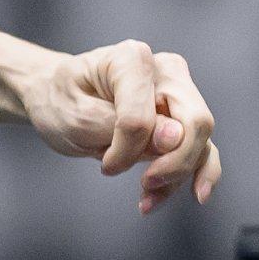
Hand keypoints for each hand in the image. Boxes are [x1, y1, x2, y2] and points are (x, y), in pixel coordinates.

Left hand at [17, 39, 219, 213]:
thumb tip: (175, 137)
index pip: (144, 117)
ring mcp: (178, 93)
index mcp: (133, 59)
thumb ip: (125, 127)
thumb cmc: (62, 101)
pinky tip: (189, 195)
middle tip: (143, 184)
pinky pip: (202, 150)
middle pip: (195, 123)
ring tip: (148, 200)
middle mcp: (165, 70)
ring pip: (201, 141)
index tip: (105, 164)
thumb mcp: (77, 116)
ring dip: (180, 177)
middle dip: (174, 164)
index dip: (126, 150)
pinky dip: (191, 176)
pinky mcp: (182, 118)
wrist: (57, 99)